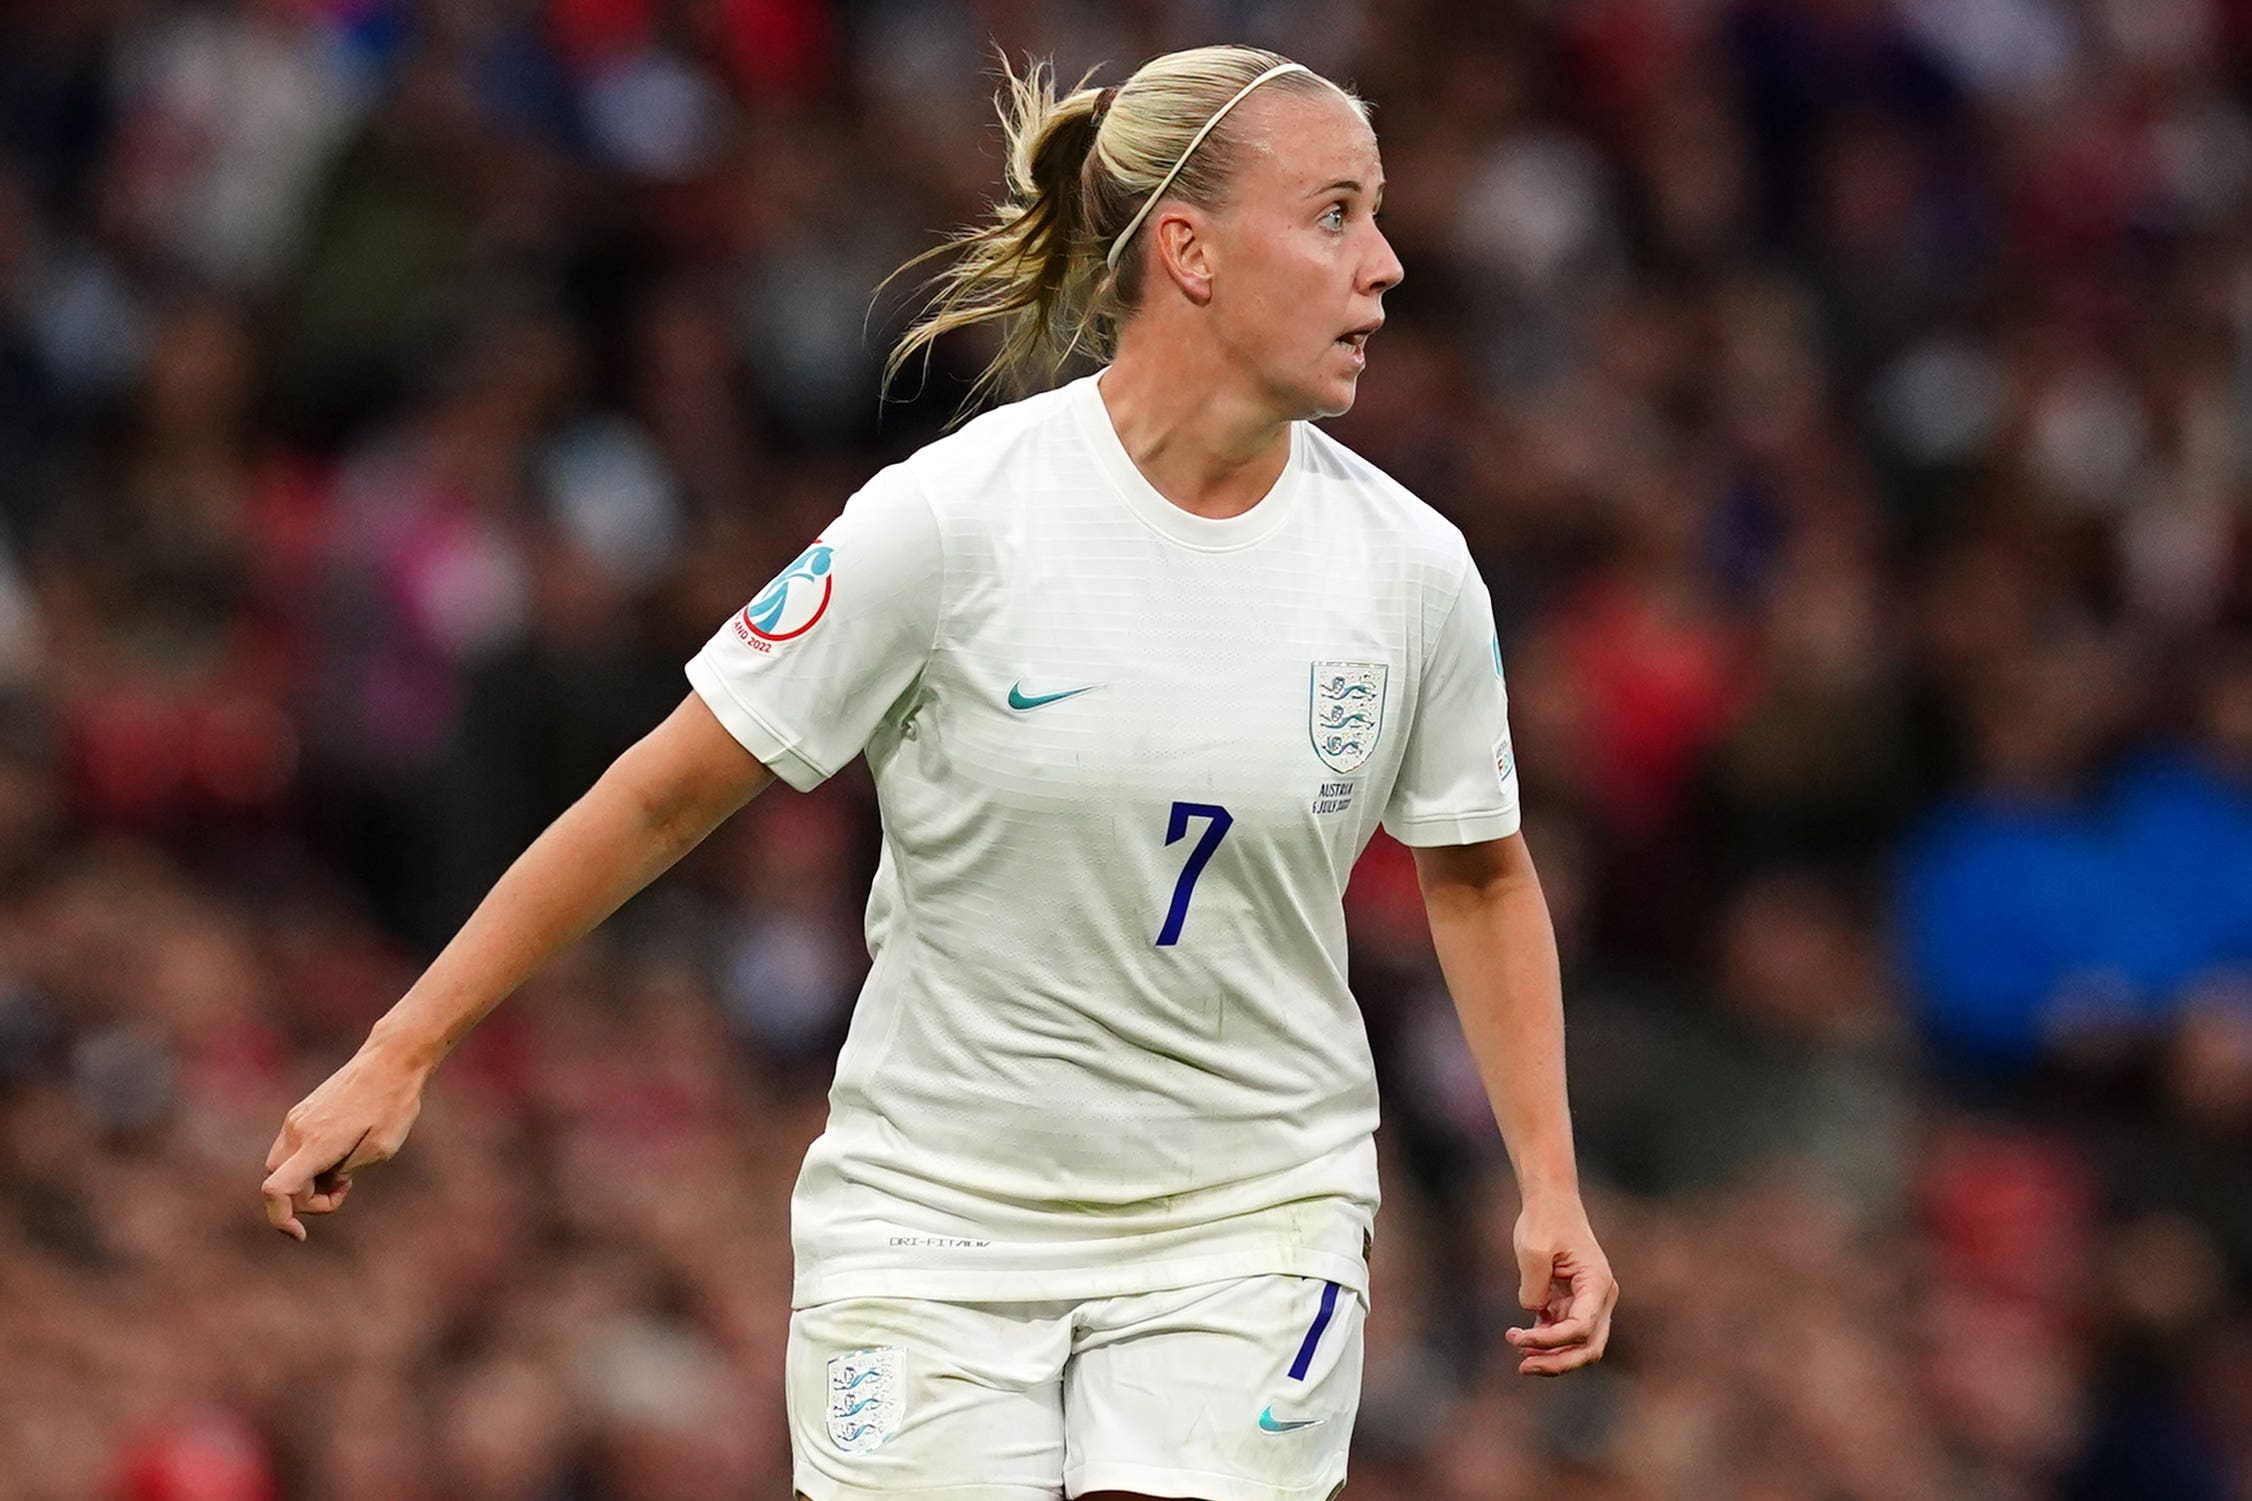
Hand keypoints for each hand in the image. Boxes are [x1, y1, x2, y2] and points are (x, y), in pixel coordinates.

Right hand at [261, 1037, 428, 1240]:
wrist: (391, 1059)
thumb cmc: (393, 1104)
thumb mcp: (381, 1150)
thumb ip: (345, 1173)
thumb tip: (324, 1181)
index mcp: (317, 1144)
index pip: (277, 1189)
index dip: (280, 1220)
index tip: (301, 1235)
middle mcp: (298, 1131)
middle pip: (280, 1183)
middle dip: (307, 1199)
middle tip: (346, 1187)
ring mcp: (296, 1119)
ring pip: (283, 1166)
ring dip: (308, 1180)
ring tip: (347, 1169)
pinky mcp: (301, 1112)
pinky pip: (293, 1149)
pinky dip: (310, 1162)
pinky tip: (341, 1152)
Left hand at [1504, 1190, 1616, 1375]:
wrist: (1550, 1202)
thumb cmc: (1545, 1220)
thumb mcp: (1533, 1249)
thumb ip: (1533, 1287)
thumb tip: (1534, 1314)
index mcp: (1597, 1284)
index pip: (1582, 1328)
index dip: (1551, 1341)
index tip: (1519, 1338)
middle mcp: (1599, 1297)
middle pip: (1588, 1347)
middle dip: (1558, 1363)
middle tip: (1524, 1367)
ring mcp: (1587, 1302)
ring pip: (1576, 1344)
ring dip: (1549, 1355)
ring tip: (1518, 1352)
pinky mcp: (1570, 1301)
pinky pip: (1562, 1332)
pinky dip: (1544, 1341)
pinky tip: (1520, 1339)